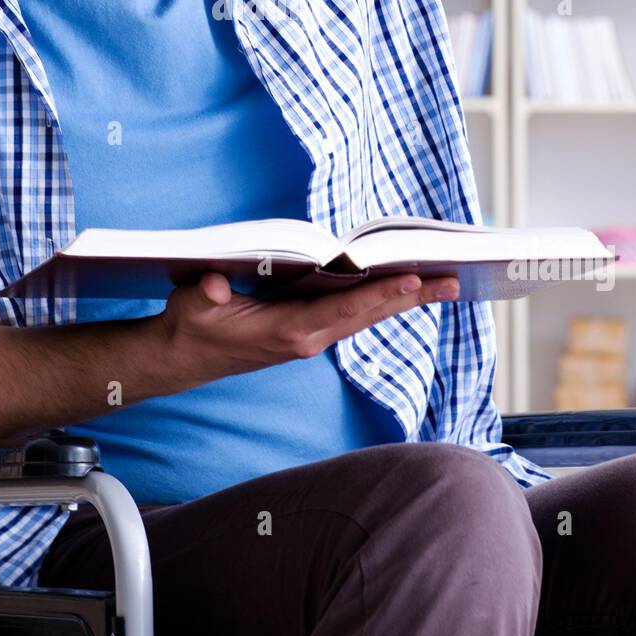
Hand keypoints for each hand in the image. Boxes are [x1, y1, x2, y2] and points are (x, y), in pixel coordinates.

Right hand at [159, 269, 460, 384]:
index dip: (379, 292)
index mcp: (287, 330)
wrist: (182, 357)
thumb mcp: (191, 306)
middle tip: (454, 279)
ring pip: (366, 315)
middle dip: (411, 296)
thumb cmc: (189, 326)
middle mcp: (307, 338)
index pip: (343, 309)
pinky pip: (353, 315)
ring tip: (443, 283)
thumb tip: (214, 287)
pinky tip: (403, 289)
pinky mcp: (307, 333)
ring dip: (404, 299)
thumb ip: (204, 296)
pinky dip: (381, 301)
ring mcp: (310, 337)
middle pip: (368, 314)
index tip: (413, 277)